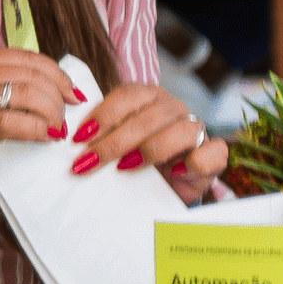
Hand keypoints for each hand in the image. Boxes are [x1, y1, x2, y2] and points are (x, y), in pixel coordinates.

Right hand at [0, 49, 75, 204]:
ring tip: (55, 129)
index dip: (57, 74)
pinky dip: (36, 130)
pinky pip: (13, 123)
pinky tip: (44, 138)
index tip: (72, 91)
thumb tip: (29, 94)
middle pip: (34, 75)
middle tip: (67, 116)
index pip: (28, 58)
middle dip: (59, 96)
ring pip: (29, 95)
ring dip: (51, 114)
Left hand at [68, 82, 226, 203]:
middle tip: (90, 160)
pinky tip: (175, 172)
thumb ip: (100, 135)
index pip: (127, 96)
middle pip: (148, 117)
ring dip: (150, 149)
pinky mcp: (212, 155)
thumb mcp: (115, 144)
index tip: (79, 138)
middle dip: (115, 141)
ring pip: (180, 130)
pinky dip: (194, 162)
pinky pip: (212, 152)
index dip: (102, 115)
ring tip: (125, 167)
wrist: (166, 188)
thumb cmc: (135, 161)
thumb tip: (69, 142)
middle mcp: (172, 108)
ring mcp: (196, 129)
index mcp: (147, 98)